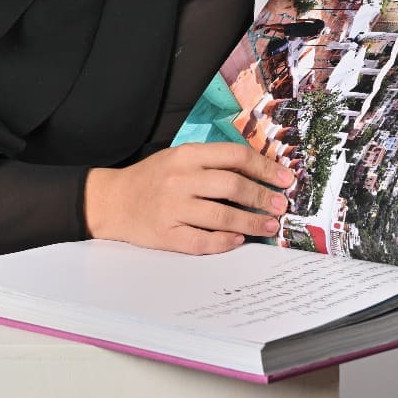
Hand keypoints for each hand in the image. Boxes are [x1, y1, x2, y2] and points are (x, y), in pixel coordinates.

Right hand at [85, 142, 295, 254]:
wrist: (112, 200)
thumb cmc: (152, 178)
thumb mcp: (178, 157)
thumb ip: (212, 162)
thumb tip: (258, 173)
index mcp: (186, 155)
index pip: (234, 156)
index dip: (265, 167)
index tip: (285, 178)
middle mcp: (180, 179)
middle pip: (232, 186)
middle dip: (263, 197)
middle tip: (281, 205)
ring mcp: (172, 208)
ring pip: (222, 217)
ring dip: (252, 223)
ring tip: (270, 226)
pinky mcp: (166, 235)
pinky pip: (202, 241)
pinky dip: (224, 242)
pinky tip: (239, 241)